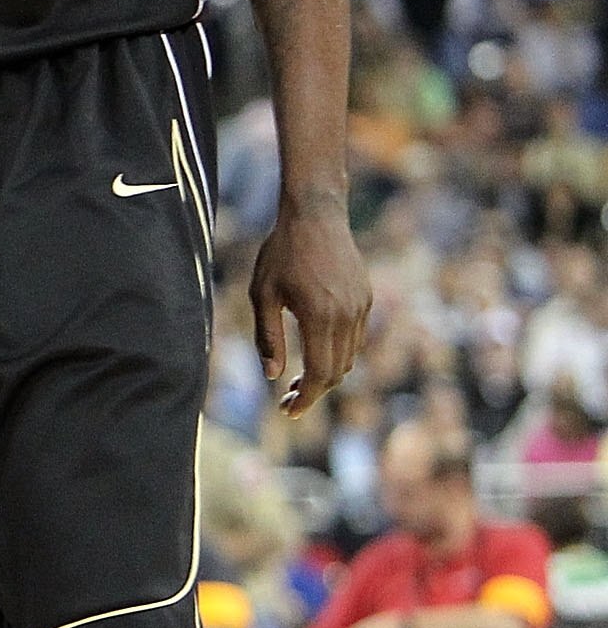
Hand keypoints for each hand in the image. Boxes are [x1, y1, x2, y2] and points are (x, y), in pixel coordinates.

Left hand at [252, 191, 369, 414]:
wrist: (315, 215)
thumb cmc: (280, 253)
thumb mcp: (262, 294)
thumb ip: (268, 337)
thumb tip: (272, 376)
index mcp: (320, 317)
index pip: (321, 374)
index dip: (307, 399)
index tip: (289, 412)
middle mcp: (347, 316)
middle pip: (337, 371)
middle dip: (314, 391)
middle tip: (288, 400)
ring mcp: (361, 307)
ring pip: (349, 357)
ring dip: (327, 373)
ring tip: (299, 378)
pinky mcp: (366, 299)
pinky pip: (355, 338)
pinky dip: (338, 352)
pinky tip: (316, 350)